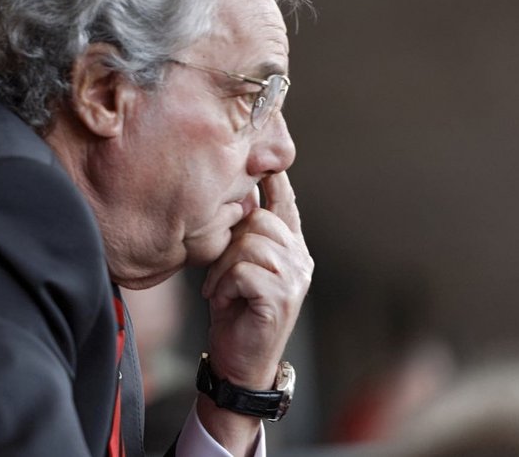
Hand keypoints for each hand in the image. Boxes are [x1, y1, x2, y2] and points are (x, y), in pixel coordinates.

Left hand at [201, 170, 311, 388]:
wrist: (238, 362)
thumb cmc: (234, 312)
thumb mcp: (235, 266)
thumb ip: (242, 235)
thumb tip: (235, 195)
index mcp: (291, 248)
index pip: (285, 203)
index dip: (275, 178)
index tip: (264, 156)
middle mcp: (300, 259)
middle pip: (259, 219)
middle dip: (229, 241)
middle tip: (218, 273)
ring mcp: (294, 279)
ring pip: (250, 243)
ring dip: (223, 267)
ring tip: (221, 289)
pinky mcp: (281, 298)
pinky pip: (243, 270)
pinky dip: (225, 284)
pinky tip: (225, 301)